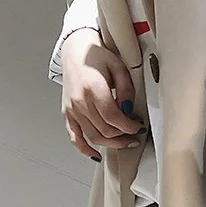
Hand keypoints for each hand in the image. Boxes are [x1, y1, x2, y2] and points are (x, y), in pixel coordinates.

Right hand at [60, 29, 145, 160]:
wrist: (75, 52)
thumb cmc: (97, 57)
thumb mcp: (118, 67)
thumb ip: (126, 90)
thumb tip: (129, 110)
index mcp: (93, 89)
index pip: (113, 118)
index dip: (128, 127)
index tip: (139, 128)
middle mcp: (79, 102)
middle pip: (104, 130)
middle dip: (123, 136)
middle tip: (135, 135)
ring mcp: (71, 109)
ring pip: (92, 136)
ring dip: (110, 144)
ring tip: (124, 142)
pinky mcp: (67, 113)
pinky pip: (74, 137)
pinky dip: (84, 148)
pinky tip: (96, 154)